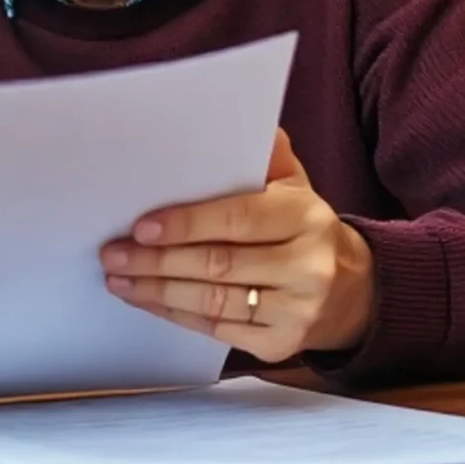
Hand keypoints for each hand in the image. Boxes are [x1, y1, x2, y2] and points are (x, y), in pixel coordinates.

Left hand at [99, 130, 374, 363]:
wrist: (351, 290)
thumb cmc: (302, 228)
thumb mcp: (294, 186)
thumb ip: (264, 156)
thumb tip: (238, 119)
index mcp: (306, 217)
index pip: (238, 219)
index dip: (186, 223)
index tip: (140, 226)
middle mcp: (307, 266)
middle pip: (218, 264)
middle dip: (156, 260)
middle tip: (113, 253)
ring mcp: (296, 310)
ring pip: (212, 301)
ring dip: (157, 291)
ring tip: (119, 278)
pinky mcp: (281, 344)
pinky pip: (216, 329)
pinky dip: (176, 314)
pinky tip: (147, 301)